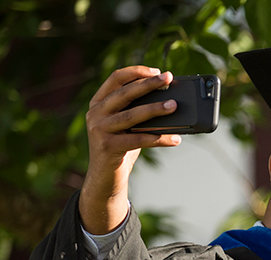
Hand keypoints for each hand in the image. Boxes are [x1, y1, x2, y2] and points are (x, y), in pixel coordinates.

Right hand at [80, 67, 183, 234]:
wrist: (104, 178)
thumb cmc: (120, 148)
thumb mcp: (126, 126)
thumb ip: (138, 112)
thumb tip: (170, 101)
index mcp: (98, 103)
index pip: (115, 79)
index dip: (136, 72)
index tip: (156, 70)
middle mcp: (95, 113)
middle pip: (124, 93)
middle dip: (148, 84)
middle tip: (169, 78)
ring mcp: (99, 130)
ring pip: (132, 115)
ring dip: (155, 109)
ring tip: (174, 105)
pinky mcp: (107, 147)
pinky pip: (138, 140)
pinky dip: (159, 139)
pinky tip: (175, 139)